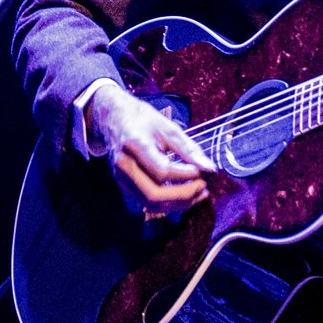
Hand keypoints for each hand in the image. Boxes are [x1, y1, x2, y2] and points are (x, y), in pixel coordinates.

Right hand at [87, 82, 216, 218]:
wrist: (113, 119)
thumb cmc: (142, 119)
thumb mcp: (168, 128)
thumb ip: (189, 149)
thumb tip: (210, 169)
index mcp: (134, 144)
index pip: (161, 171)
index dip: (185, 175)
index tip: (203, 172)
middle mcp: (123, 165)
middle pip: (153, 194)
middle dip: (183, 195)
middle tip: (203, 187)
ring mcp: (120, 178)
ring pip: (150, 204)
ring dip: (178, 204)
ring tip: (198, 194)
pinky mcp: (123, 185)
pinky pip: (147, 202)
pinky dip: (168, 203)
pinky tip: (183, 194)